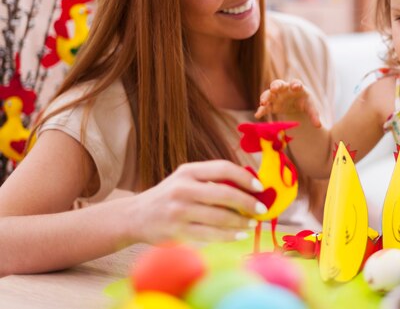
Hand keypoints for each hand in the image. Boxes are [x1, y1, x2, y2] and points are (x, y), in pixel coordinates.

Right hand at [129, 160, 266, 243]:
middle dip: (248, 202)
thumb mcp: (185, 180)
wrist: (134, 216)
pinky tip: (239, 234)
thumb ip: (210, 180)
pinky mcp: (177, 231)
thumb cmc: (168, 197)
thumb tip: (248, 186)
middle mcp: (183, 188)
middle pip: (224, 193)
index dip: (245, 177)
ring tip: (252, 224)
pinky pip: (210, 234)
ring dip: (241, 222)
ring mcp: (179, 210)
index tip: (260, 187)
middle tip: (261, 209)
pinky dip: (229, 235)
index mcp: (188, 171)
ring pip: (220, 217)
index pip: (223, 168)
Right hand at [255, 79, 320, 126]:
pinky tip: (258, 115)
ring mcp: (277, 96)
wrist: (297, 105)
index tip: (295, 87)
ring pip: (269, 94)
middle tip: (274, 89)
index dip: (295, 84)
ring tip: (263, 103)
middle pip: (278, 84)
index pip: (295, 83)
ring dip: (265, 97)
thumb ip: (314, 115)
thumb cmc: (305, 102)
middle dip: (276, 86)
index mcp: (296, 87)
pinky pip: (265, 106)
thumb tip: (318, 126)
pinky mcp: (272, 105)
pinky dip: (261, 110)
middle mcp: (284, 89)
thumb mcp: (311, 107)